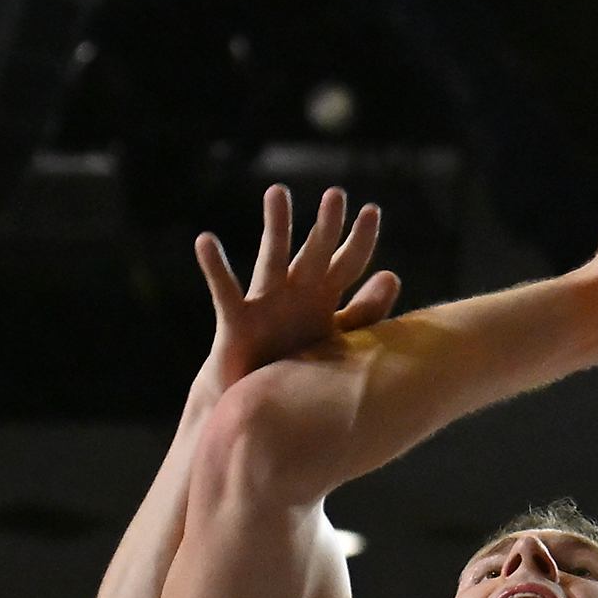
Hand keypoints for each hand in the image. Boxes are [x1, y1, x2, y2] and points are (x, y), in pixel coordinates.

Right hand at [193, 184, 403, 388]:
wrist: (251, 406)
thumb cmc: (294, 371)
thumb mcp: (336, 342)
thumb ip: (364, 313)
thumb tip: (392, 274)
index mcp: (321, 297)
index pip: (346, 263)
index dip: (359, 240)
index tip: (371, 211)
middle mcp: (294, 293)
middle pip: (315, 254)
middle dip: (326, 226)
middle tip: (335, 194)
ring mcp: (264, 304)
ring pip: (272, 259)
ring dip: (277, 227)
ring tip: (277, 192)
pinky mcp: (235, 323)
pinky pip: (225, 291)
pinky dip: (216, 267)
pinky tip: (206, 240)